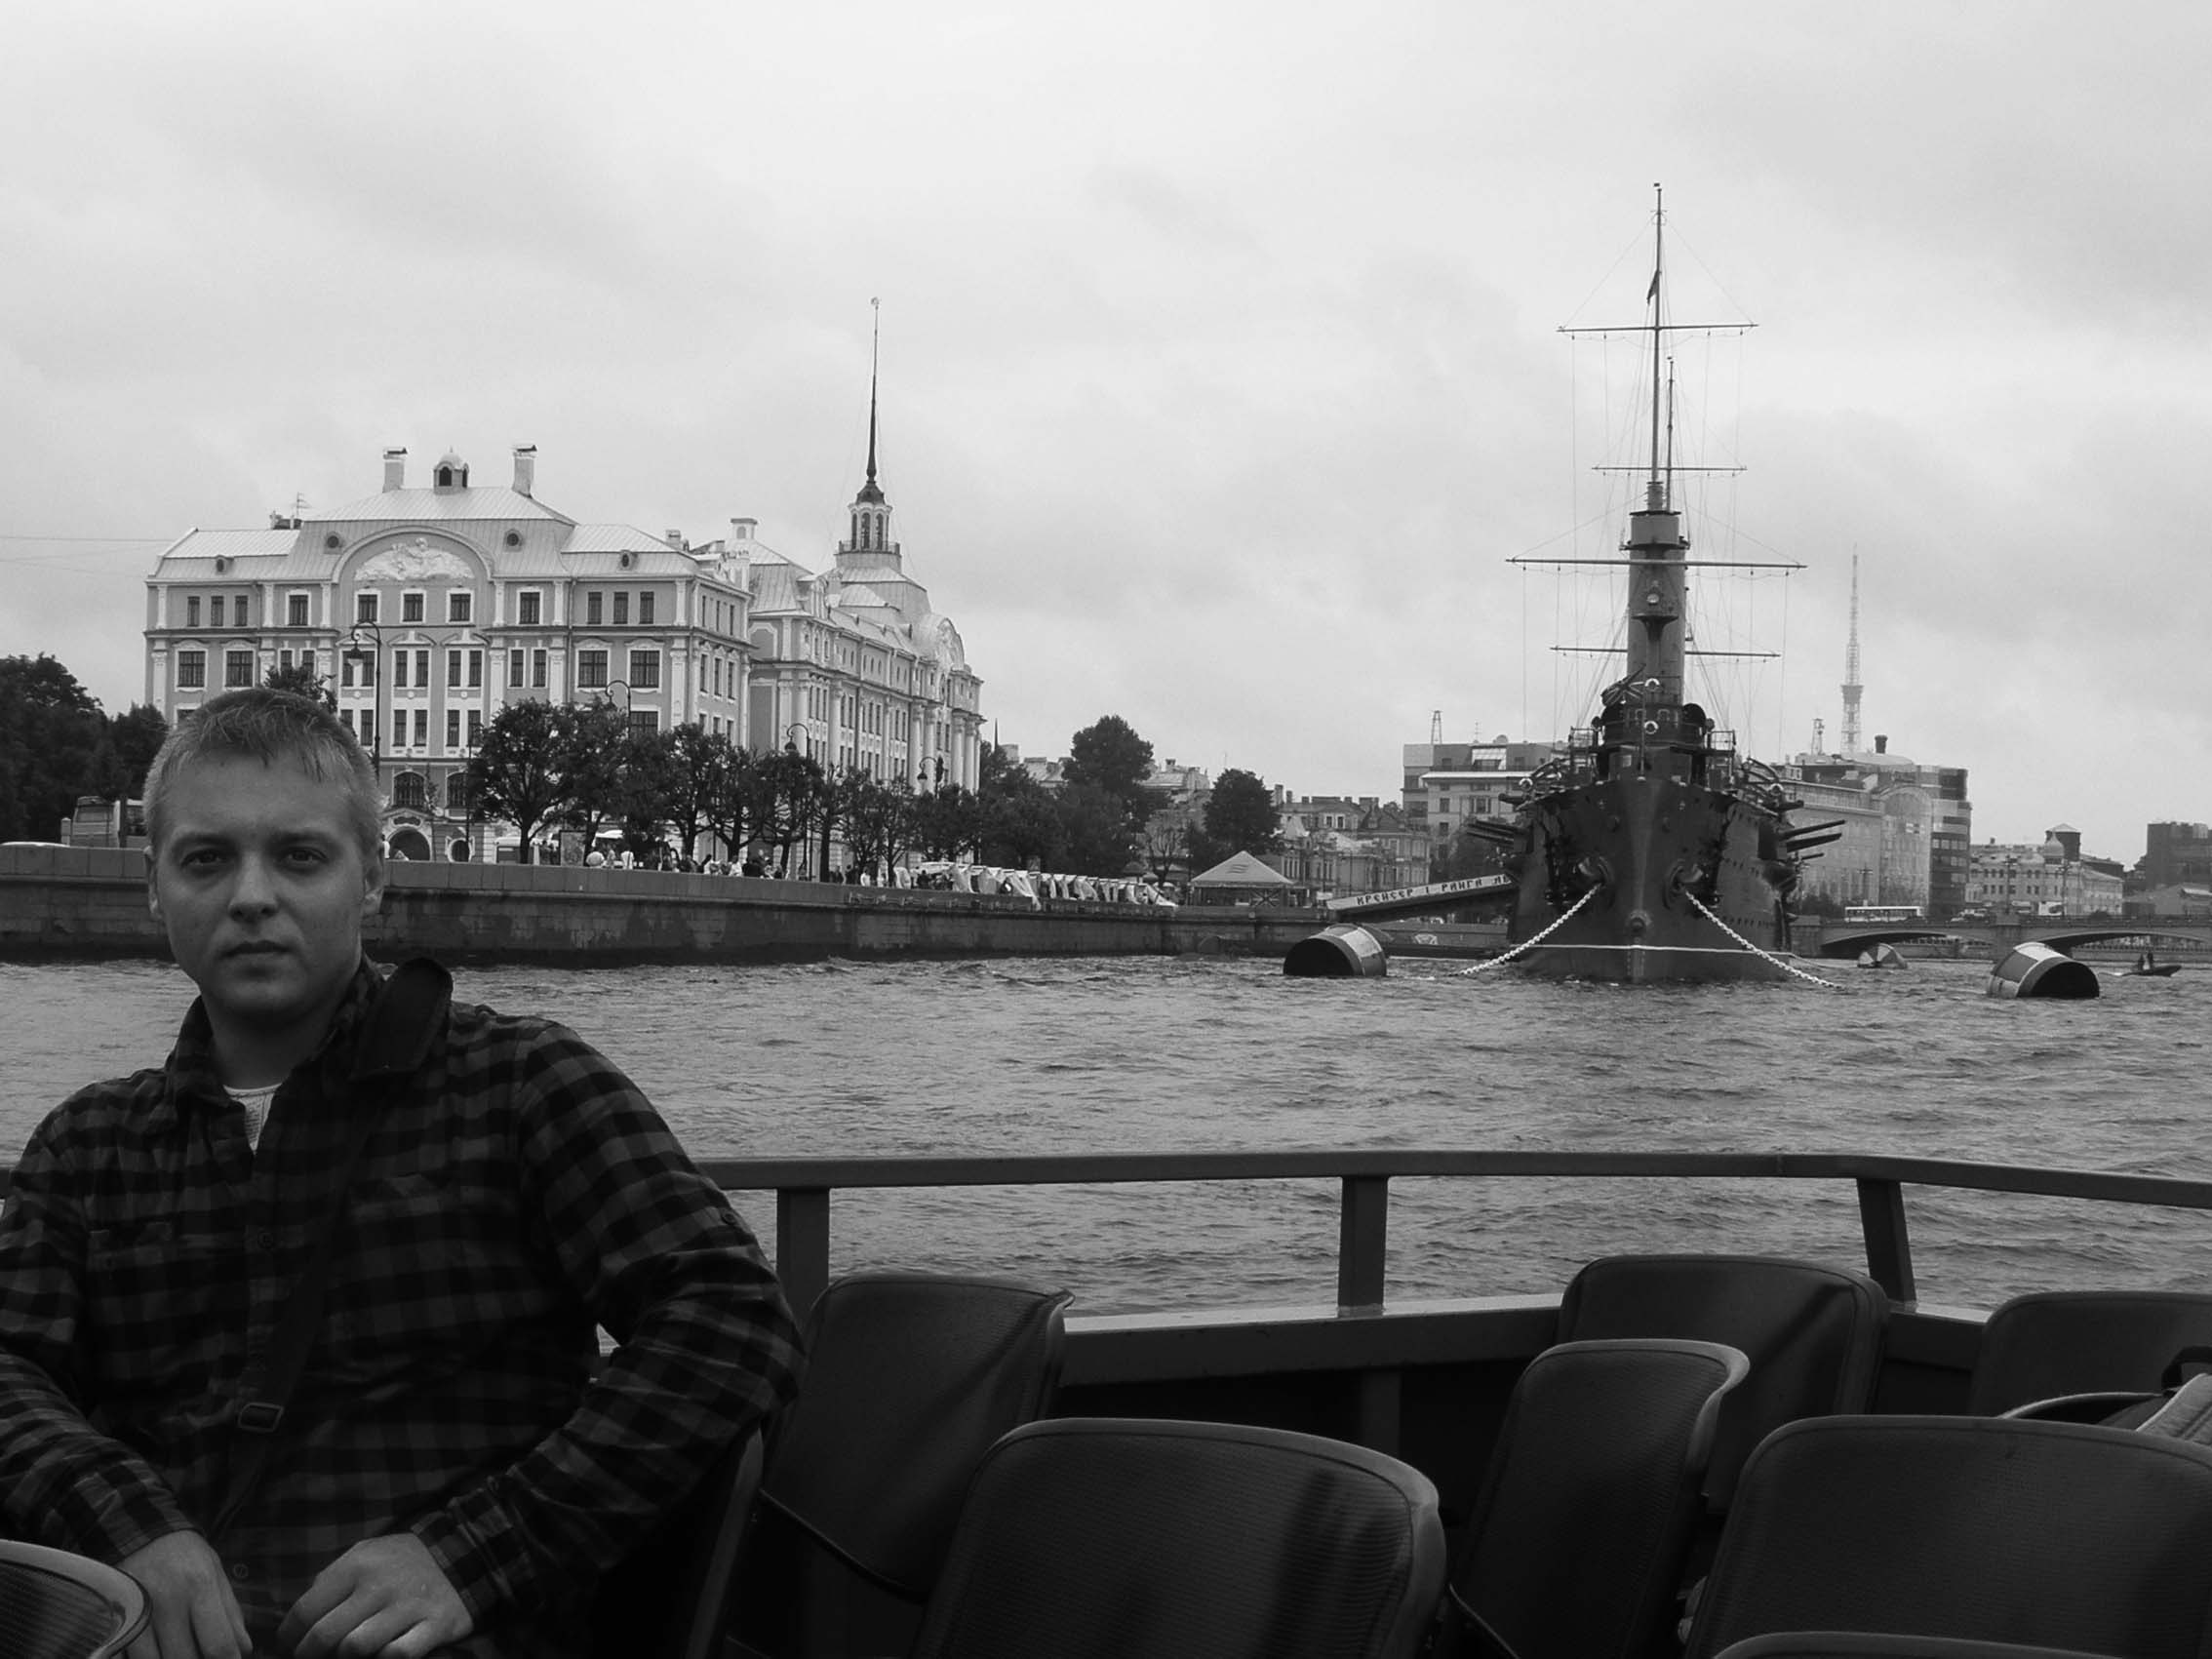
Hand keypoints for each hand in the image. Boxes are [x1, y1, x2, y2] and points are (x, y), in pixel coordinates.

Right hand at [120, 1530, 250, 1658]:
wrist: (142, 1537)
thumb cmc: (187, 1559)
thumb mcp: (217, 1576)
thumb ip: (231, 1615)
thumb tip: (243, 1652)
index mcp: (200, 1586)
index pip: (218, 1645)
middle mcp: (167, 1600)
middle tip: (201, 1652)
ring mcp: (136, 1612)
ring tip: (178, 1650)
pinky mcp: (114, 1620)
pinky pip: (127, 1657)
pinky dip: (145, 1658)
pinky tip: (156, 1649)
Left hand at [278, 1533, 471, 1658]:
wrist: (462, 1552)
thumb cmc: (401, 1560)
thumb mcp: (365, 1553)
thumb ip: (332, 1578)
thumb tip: (300, 1617)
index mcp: (357, 1566)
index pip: (306, 1611)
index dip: (289, 1637)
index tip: (288, 1647)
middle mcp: (380, 1585)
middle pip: (325, 1635)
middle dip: (310, 1655)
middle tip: (311, 1658)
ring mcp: (409, 1606)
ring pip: (356, 1648)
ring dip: (345, 1658)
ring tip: (344, 1657)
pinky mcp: (435, 1624)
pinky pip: (398, 1655)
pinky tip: (381, 1655)